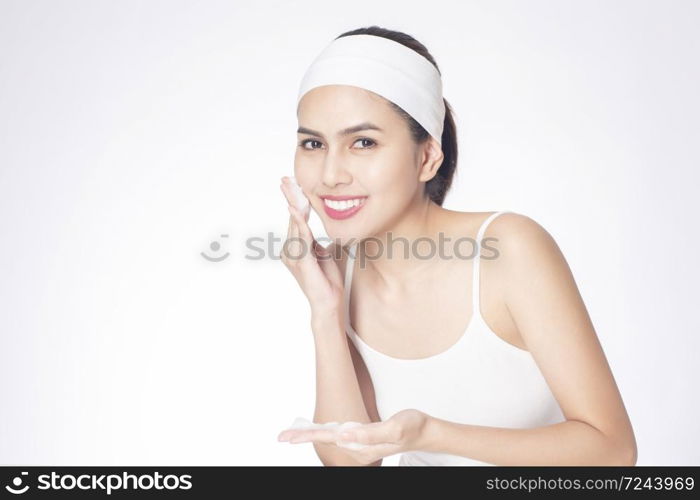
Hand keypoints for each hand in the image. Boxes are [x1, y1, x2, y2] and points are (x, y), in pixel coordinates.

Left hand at [277, 409, 430, 464]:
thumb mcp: (395, 428)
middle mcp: (357, 446)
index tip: (290, 437)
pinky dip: (325, 431)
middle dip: (303, 437)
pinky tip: (318, 430)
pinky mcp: (363, 436)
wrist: (424, 431)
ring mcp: (359, 442)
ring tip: (292, 433)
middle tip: (281, 436)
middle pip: (325, 439)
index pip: (330, 437)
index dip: (309, 435)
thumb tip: (344, 436)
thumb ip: (370, 434)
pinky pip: (339, 434)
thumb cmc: (412, 427)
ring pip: (330, 437)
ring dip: (311, 434)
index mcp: (361, 444)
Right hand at [280, 176, 343, 316]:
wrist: (328, 303)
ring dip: (294, 205)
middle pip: (291, 218)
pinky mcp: (301, 262)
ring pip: (294, 225)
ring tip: (292, 187)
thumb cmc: (327, 281)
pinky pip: (300, 239)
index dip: (293, 201)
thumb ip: (317, 241)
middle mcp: (290, 250)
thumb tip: (322, 228)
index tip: (291, 183)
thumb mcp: (324, 254)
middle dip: (289, 197)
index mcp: (296, 247)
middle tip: (285, 179)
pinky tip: (296, 210)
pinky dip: (298, 223)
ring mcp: (294, 256)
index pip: (295, 219)